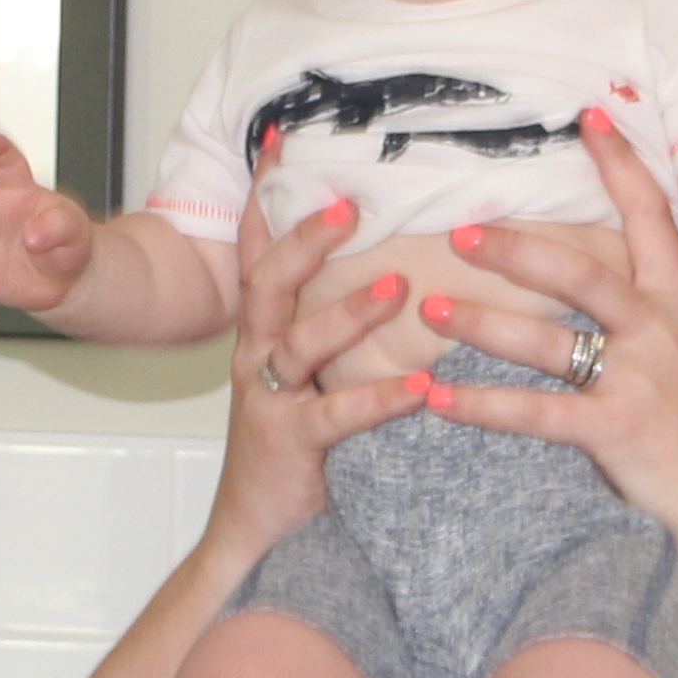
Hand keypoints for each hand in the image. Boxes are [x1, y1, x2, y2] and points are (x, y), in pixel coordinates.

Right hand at [197, 154, 420, 563]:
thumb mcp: (309, 378)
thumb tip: (398, 275)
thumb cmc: (295, 452)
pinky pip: (335, 416)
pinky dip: (379, 399)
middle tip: (351, 202)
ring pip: (301, 341)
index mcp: (264, 335)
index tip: (279, 142)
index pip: (256, 251)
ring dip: (350, 310)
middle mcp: (258, 358)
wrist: (257, 535)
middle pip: (269, 281)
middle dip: (306, 238)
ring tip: (399, 286)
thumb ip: (336, 330)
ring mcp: (269, 401)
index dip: (263, 197)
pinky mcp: (290, 446)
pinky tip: (421, 389)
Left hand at [423, 113, 677, 557]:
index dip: (620, 162)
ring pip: (545, 339)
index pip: (652, 215)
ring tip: (427, 310)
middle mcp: (664, 331)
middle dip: (515, 248)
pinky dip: (481, 406)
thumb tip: (617, 296)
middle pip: (579, 270)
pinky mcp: (619, 431)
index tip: (588, 115)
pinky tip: (437, 398)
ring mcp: (642, 379)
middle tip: (460, 232)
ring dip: (479, 323)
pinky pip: (535, 412)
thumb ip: (663, 326)